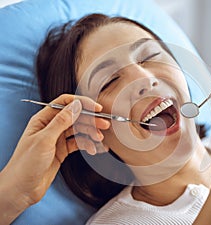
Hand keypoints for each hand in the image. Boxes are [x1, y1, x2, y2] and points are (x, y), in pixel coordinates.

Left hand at [0, 94, 109, 222]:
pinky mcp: (62, 151)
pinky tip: (93, 149)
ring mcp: (57, 139)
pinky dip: (87, 145)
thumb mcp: (44, 140)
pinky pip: (78, 143)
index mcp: (43, 120)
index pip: (65, 103)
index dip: (82, 103)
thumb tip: (76, 106)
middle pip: (75, 117)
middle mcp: (51, 127)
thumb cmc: (25, 165)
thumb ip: (61, 121)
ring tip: (99, 139)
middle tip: (104, 125)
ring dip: (91, 133)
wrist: (21, 189)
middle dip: (91, 120)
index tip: (96, 108)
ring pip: (79, 130)